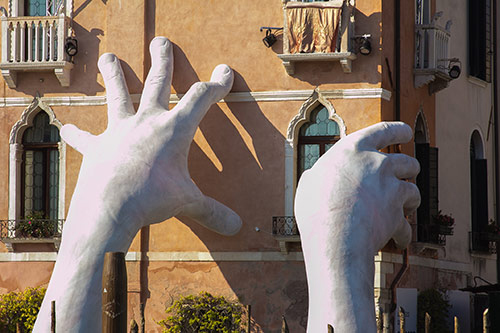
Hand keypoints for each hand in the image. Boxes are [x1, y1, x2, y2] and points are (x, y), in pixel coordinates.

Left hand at [33, 37, 240, 332]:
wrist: (110, 209)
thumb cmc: (153, 201)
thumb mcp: (188, 204)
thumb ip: (212, 212)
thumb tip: (236, 227)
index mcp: (174, 130)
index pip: (201, 98)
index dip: (216, 84)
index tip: (224, 72)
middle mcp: (146, 122)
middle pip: (156, 82)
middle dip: (162, 60)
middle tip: (161, 42)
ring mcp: (119, 131)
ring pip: (117, 94)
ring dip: (114, 74)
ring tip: (109, 57)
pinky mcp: (96, 147)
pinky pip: (85, 137)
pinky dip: (76, 133)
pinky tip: (65, 126)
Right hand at [294, 122, 419, 331]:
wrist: (334, 235)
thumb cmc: (315, 208)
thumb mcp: (309, 182)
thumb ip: (322, 174)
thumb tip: (318, 176)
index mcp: (354, 149)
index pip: (384, 131)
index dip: (398, 130)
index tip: (407, 132)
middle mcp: (378, 164)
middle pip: (407, 162)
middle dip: (409, 170)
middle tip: (405, 177)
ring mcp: (391, 187)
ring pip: (413, 191)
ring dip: (409, 200)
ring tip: (403, 209)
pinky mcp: (398, 212)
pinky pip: (406, 224)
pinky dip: (402, 232)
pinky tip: (397, 240)